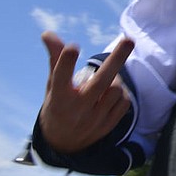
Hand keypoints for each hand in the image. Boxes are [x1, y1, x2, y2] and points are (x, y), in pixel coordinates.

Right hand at [38, 32, 134, 153]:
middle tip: (128, 40)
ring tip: (106, 80)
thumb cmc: (58, 105)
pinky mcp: (107, 126)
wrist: (63, 143)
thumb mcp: (53, 85)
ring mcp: (93, 119)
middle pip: (101, 82)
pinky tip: (110, 95)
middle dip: (117, 59)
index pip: (61, 78)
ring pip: (115, 89)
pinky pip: (124, 102)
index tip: (73, 46)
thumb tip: (47, 32)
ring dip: (115, 79)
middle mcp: (76, 109)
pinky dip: (121, 94)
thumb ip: (55, 59)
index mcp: (59, 98)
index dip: (66, 62)